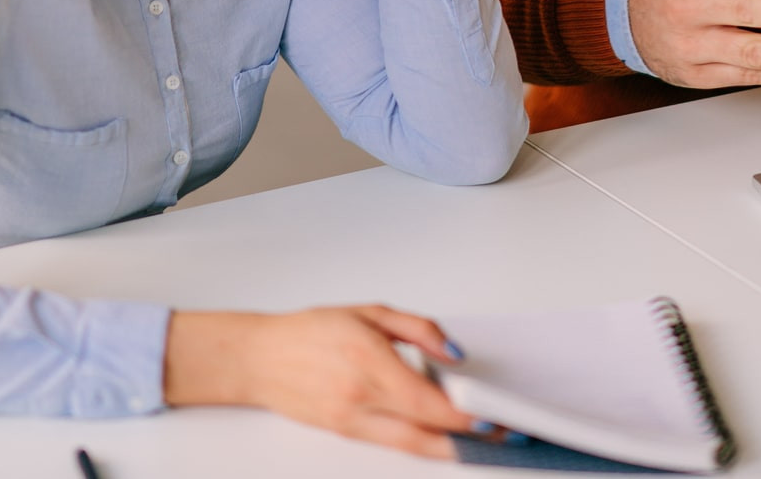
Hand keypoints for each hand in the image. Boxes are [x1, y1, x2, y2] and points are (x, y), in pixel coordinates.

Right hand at [163, 305, 476, 460]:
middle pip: (424, 432)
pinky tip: (443, 437)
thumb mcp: (370, 312)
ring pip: (411, 447)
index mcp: (367, 359)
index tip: (492, 415)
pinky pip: (393, 445)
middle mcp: (359, 397)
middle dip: (467, 438)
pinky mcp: (346, 433)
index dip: (463, 415)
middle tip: (501, 433)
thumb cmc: (311, 330)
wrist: (259, 358)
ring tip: (481, 439)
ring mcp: (351, 422)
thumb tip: (455, 352)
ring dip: (450, 448)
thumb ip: (419, 329)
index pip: (425, 400)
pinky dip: (423, 444)